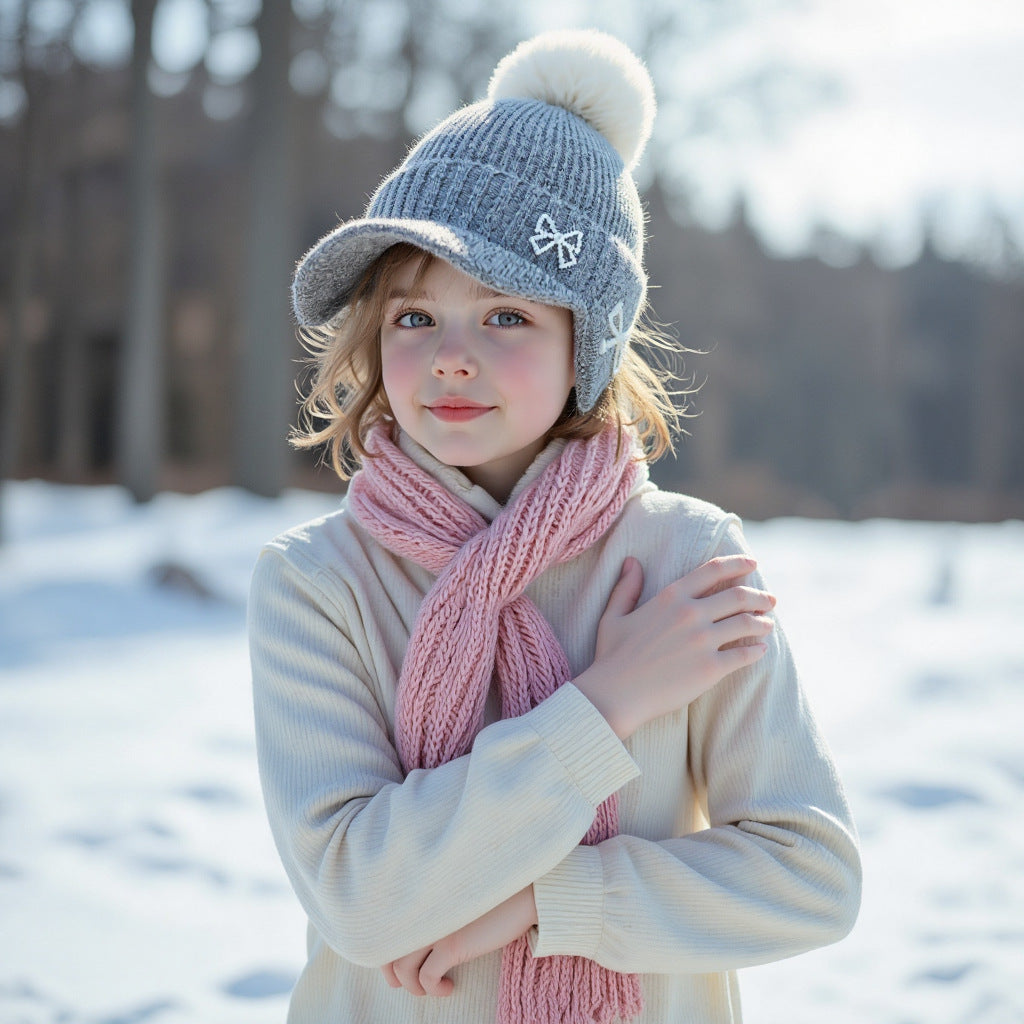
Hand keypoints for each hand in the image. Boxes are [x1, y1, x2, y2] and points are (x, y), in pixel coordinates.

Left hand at [381, 886, 537, 996]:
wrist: (525, 893)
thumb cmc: (493, 896)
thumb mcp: (455, 900)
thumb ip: (434, 909)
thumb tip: (417, 935)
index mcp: (421, 896)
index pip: (386, 926)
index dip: (385, 951)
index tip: (395, 967)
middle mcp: (422, 908)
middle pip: (388, 948)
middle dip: (392, 974)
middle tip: (403, 984)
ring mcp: (434, 925)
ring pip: (402, 967)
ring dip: (413, 986)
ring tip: (430, 988)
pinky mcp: (451, 943)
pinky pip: (426, 977)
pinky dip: (433, 988)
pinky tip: (449, 987)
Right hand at [574, 555, 774, 738]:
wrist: (616, 694)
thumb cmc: (612, 656)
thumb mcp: (614, 615)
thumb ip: (626, 587)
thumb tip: (632, 561)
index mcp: (670, 597)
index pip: (713, 570)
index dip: (738, 563)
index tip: (752, 564)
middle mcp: (690, 613)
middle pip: (738, 595)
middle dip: (759, 595)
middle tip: (770, 599)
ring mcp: (702, 641)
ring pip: (746, 623)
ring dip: (763, 621)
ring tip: (767, 624)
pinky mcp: (710, 668)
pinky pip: (744, 655)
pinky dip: (757, 650)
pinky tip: (761, 650)